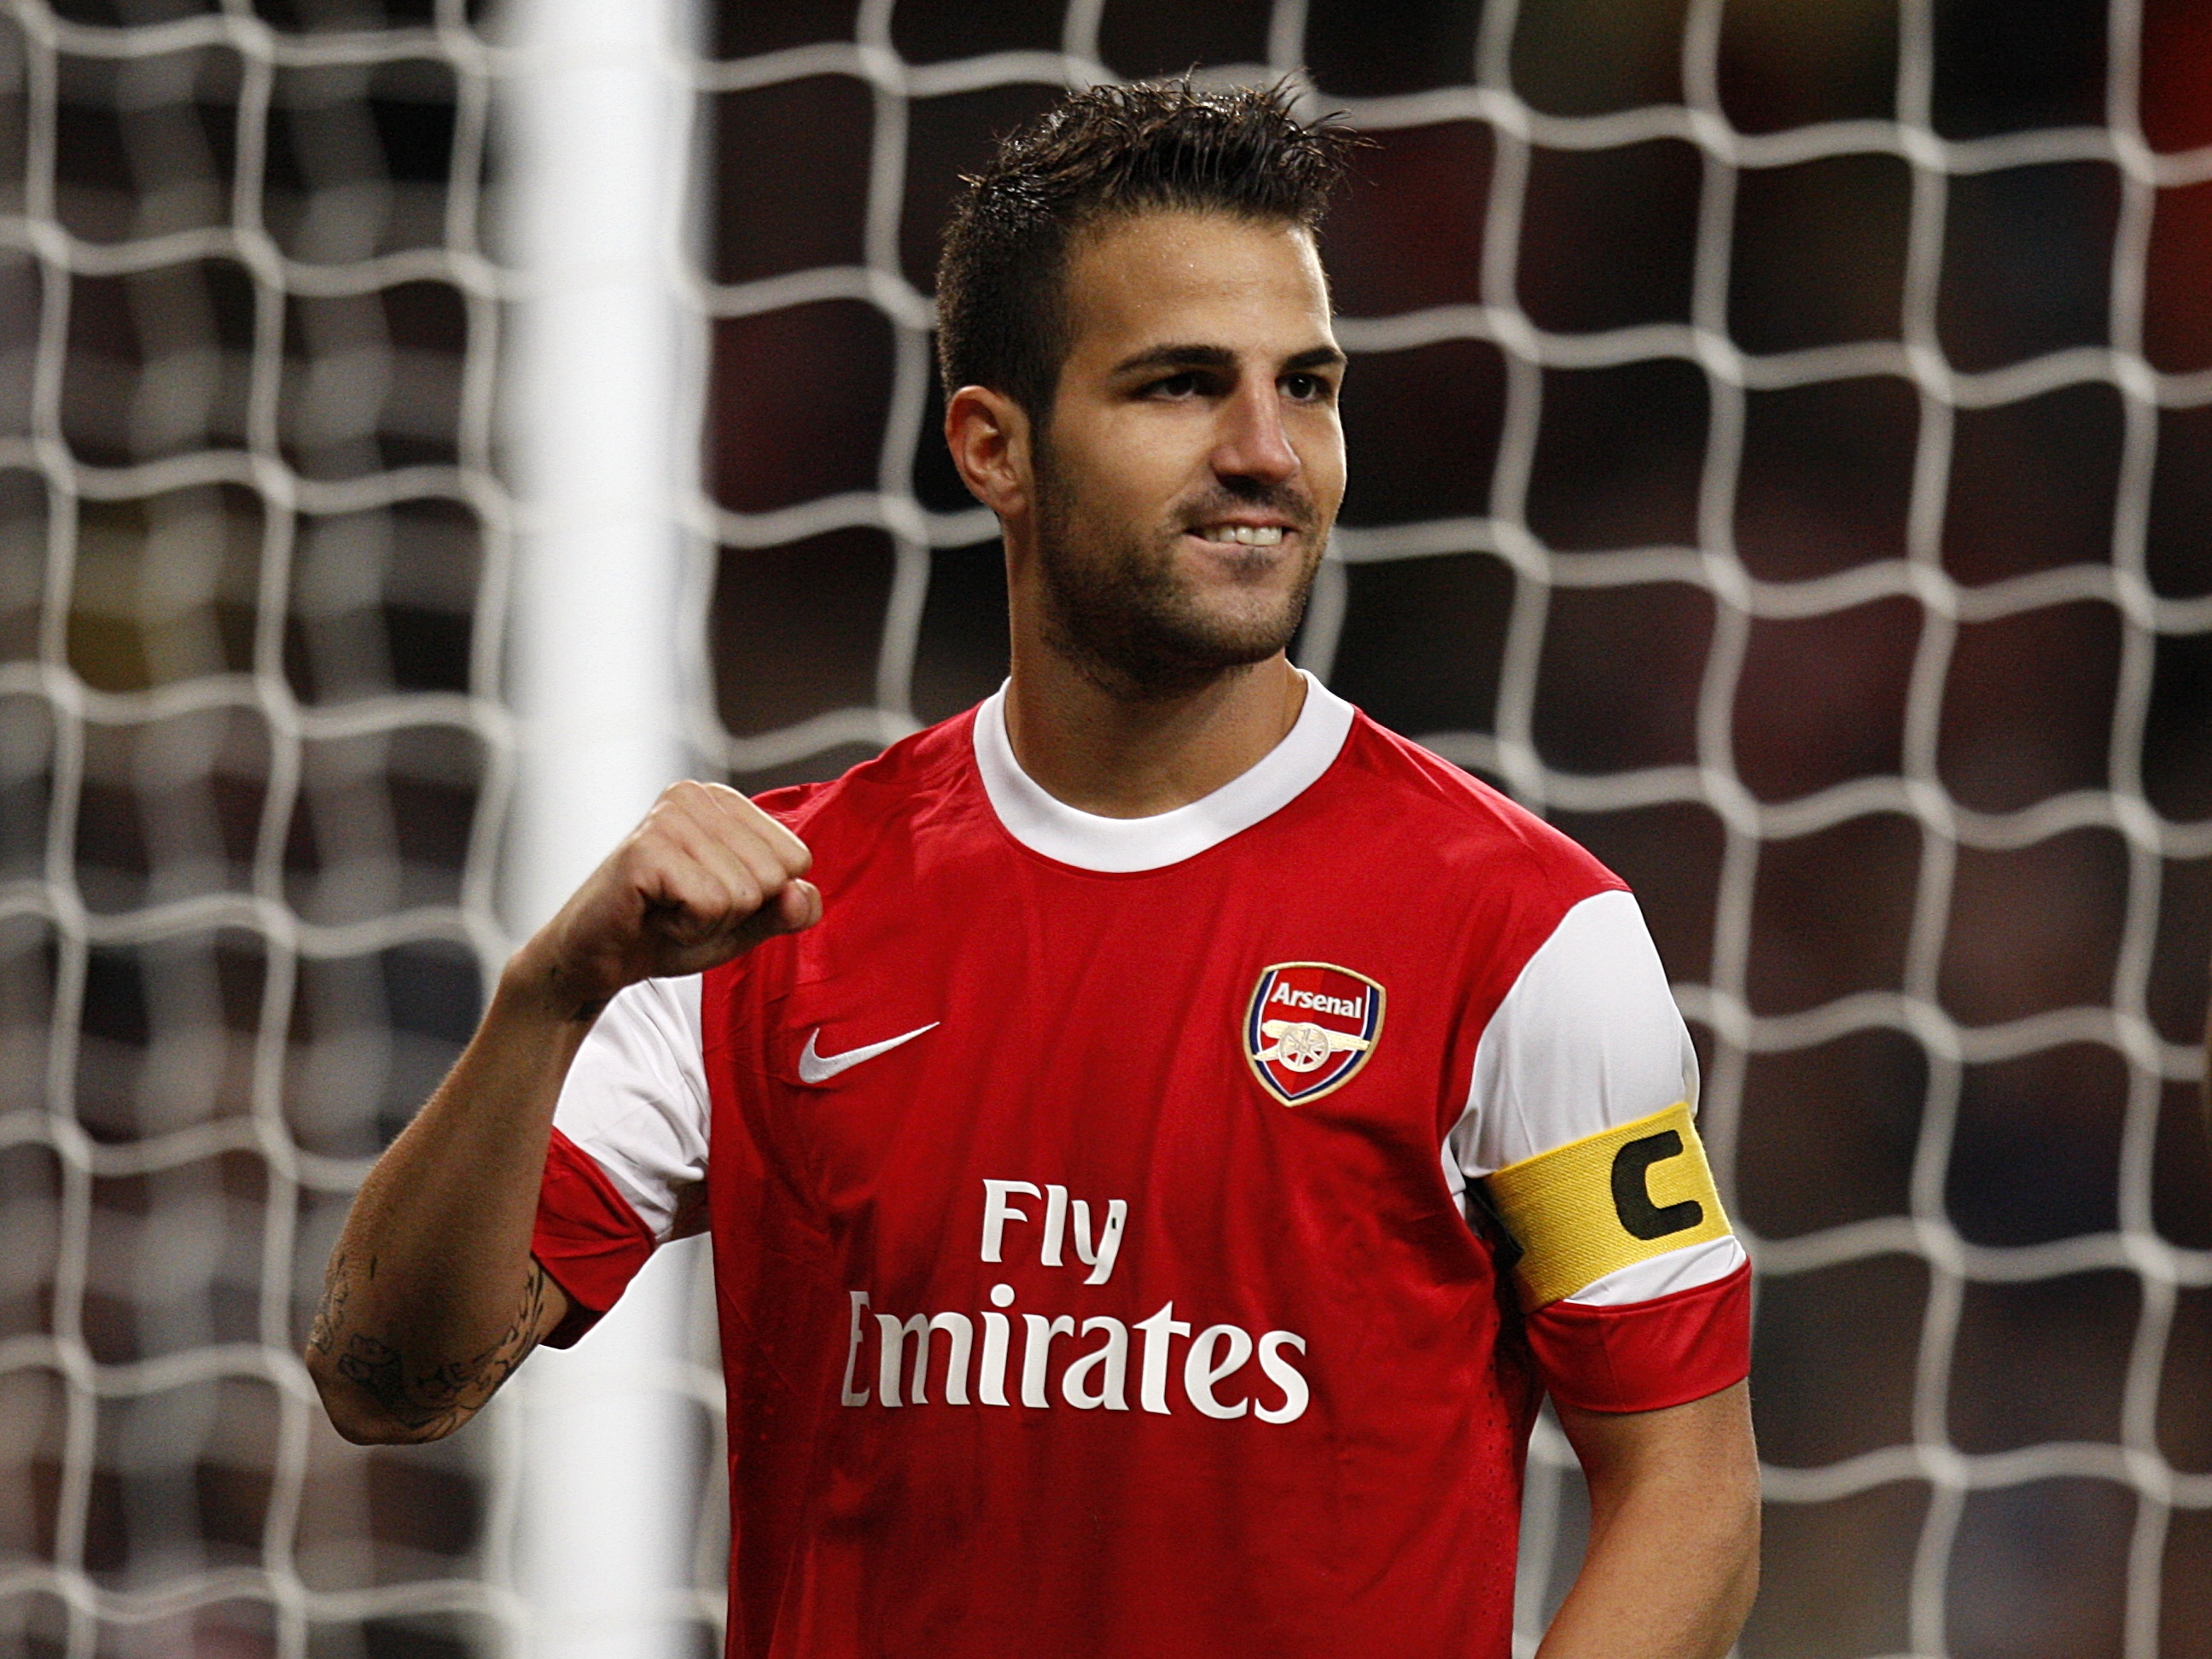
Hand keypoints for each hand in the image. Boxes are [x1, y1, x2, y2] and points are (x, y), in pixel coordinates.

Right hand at [511, 780, 819, 1019]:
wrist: (598, 960)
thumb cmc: (667, 931)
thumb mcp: (744, 923)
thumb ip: (785, 909)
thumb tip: (802, 893)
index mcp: (725, 802)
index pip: (795, 858)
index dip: (759, 899)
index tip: (711, 899)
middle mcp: (696, 796)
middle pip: (772, 876)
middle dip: (734, 912)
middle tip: (684, 908)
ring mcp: (669, 817)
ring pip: (743, 892)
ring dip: (707, 922)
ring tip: (667, 911)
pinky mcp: (646, 849)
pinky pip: (709, 904)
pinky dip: (686, 927)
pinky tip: (653, 915)